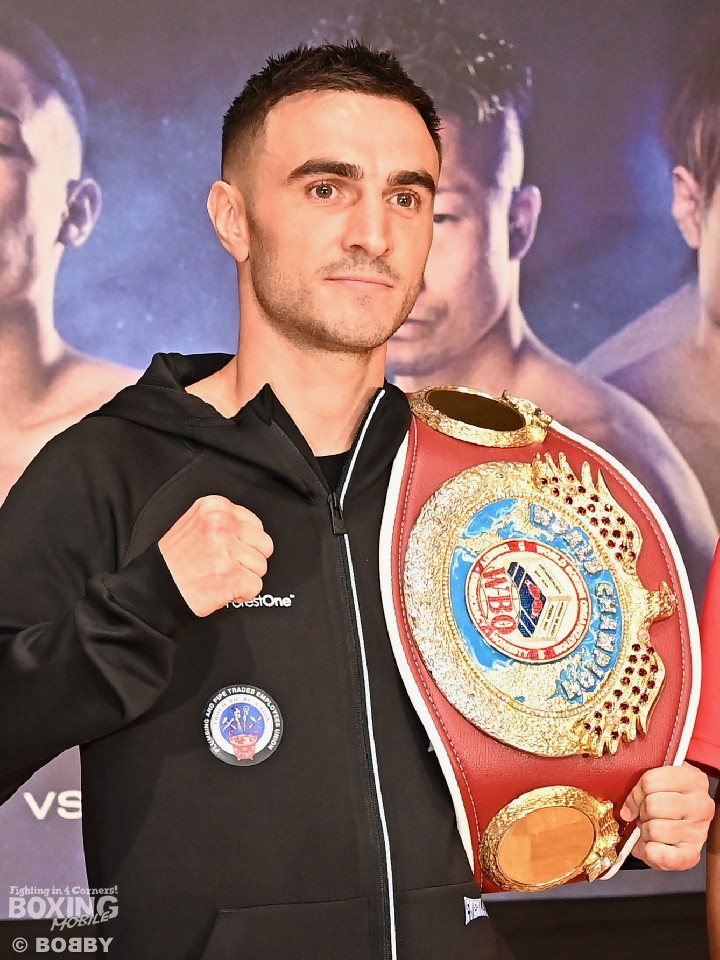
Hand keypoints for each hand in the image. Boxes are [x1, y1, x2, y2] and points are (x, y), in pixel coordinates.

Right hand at [159, 495, 273, 616]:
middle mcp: (222, 525)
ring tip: (221, 576)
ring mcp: (227, 551)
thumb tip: (251, 531)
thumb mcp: (195, 522)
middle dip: (250, 559)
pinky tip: (223, 589)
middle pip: (264, 545)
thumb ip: (224, 520)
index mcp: (216, 507)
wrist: (155, 585)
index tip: (230, 550)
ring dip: (245, 577)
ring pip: (261, 566)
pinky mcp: (230, 576)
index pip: (255, 524)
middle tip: (228, 565)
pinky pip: (255, 586)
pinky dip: (242, 593)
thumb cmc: (174, 559)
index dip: (245, 543)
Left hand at [620, 761, 714, 869]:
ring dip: (645, 833)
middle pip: (652, 806)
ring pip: (654, 829)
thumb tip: (627, 810)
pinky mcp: (692, 855)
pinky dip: (649, 852)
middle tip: (647, 817)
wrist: (687, 823)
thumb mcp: (660, 782)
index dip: (636, 794)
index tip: (635, 801)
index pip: (650, 782)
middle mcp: (700, 805)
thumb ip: (643, 786)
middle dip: (642, 813)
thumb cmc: (669, 799)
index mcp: (692, 779)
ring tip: (652, 830)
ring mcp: (698, 831)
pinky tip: (653, 846)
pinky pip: (659, 854)